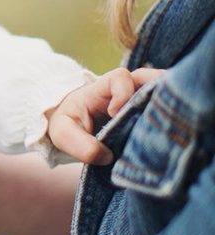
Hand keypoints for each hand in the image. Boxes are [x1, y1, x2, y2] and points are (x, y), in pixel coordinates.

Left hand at [45, 67, 163, 165]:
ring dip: (168, 105)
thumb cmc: (67, 126)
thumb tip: (107, 157)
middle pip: (149, 78)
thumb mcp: (63, 135)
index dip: (122, 93)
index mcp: (101, 89)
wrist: (69, 129)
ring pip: (161, 92)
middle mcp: (124, 90)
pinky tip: (171, 133)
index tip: (114, 114)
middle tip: (159, 116)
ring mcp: (138, 100)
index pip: (120, 77)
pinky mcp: (145, 114)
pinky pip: (163, 109)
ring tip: (171, 122)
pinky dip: (169, 118)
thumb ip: (80, 146)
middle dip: (158, 92)